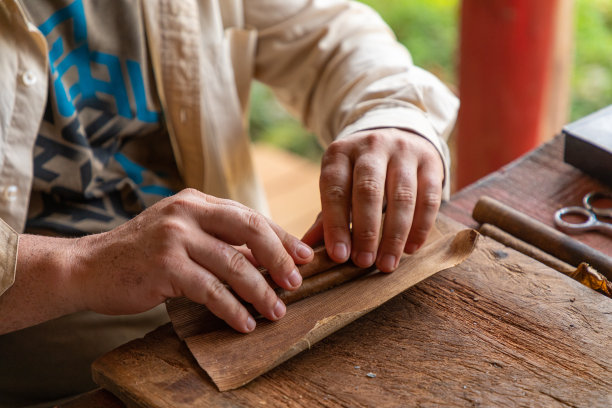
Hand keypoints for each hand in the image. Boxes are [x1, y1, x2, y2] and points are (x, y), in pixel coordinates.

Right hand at [68, 189, 312, 332]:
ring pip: (234, 264)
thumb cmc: (141, 253)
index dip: (281, 236)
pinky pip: (210, 290)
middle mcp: (187, 212)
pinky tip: (244, 323)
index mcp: (196, 201)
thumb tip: (266, 258)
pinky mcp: (164, 266)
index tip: (304, 256)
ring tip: (276, 310)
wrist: (88, 267)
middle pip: (249, 230)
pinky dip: (232, 309)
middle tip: (296, 283)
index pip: (249, 216)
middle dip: (279, 258)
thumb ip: (219, 239)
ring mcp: (175, 237)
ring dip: (260, 291)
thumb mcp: (181, 234)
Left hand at [302, 128, 443, 271]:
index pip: (335, 189)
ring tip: (386, 263)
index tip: (339, 256)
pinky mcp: (431, 161)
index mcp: (340, 153)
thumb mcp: (340, 184)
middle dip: (366, 231)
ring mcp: (403, 151)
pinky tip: (410, 248)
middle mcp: (371, 147)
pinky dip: (420, 227)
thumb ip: (326, 216)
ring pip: (401, 196)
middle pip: (368, 190)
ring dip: (394, 235)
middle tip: (363, 262)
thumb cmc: (360, 173)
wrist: (397, 137)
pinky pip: (429, 198)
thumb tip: (307, 250)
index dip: (336, 224)